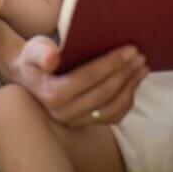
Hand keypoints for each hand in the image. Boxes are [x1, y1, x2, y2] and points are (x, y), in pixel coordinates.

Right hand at [14, 36, 149, 127]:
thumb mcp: (33, 49)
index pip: (89, 78)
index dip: (112, 63)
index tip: (131, 49)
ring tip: (142, 68)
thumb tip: (53, 58)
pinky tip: (135, 83)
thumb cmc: (35, 58)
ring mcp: (76, 121)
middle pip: (104, 93)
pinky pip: (112, 116)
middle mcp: (65, 113)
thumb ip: (41, 52)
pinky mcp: (85, 123)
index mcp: (53, 94)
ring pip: (111, 108)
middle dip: (125, 73)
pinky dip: (127, 101)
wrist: (30, 76)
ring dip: (130, 87)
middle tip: (140, 56)